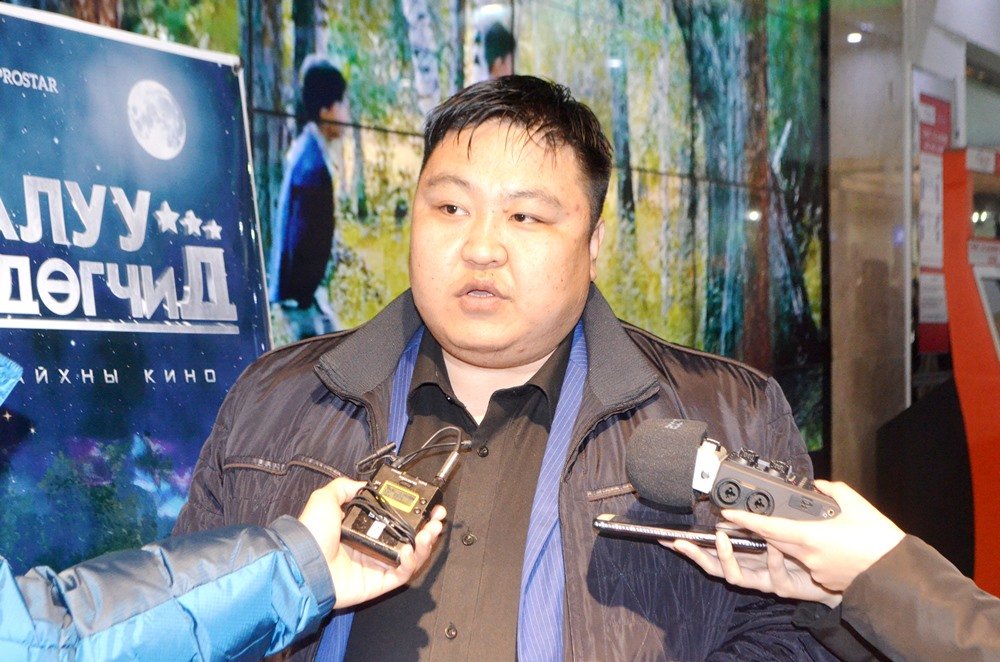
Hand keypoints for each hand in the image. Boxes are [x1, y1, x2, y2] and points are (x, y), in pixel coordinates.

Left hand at [296, 478, 445, 608]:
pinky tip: (412, 550)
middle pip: (408, 539)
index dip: (412, 514)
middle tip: (437, 519)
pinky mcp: (378, 583)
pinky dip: (411, 563)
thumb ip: (344, 487)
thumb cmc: (312, 534)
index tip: (424, 506)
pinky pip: (401, 574)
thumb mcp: (325, 499)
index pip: (394, 521)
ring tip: (430, 532)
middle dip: (427, 528)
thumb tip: (360, 483)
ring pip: (410, 557)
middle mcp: (371, 547)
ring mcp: (376, 566)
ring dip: (425, 544)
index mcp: (361, 529)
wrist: (305, 562)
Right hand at [666, 532, 841, 606]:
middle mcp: (750, 570)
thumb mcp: (776, 531)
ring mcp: (765, 581)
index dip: (691, 546)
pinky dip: (772, 559)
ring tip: (722, 537)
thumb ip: (758, 520)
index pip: (711, 552)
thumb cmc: (804, 553)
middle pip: (714, 567)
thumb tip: (740, 502)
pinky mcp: (783, 587)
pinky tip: (773, 544)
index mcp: (745, 556)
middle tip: (681, 541)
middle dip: (695, 555)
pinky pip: (774, 575)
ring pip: (736, 576)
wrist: (833, 577)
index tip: (672, 537)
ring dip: (726, 557)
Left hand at [718, 480, 904, 592]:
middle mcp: (808, 556)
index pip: (769, 527)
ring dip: (778, 541)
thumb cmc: (881, 543)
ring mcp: (814, 570)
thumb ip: (834, 490)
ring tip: (776, 528)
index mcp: (811, 537)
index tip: (728, 514)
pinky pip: (805, 563)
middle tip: (738, 519)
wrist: (898, 575)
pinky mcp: (823, 580)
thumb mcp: (857, 506)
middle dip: (755, 530)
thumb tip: (820, 485)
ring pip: (787, 552)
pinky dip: (802, 552)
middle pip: (772, 541)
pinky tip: (815, 544)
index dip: (746, 520)